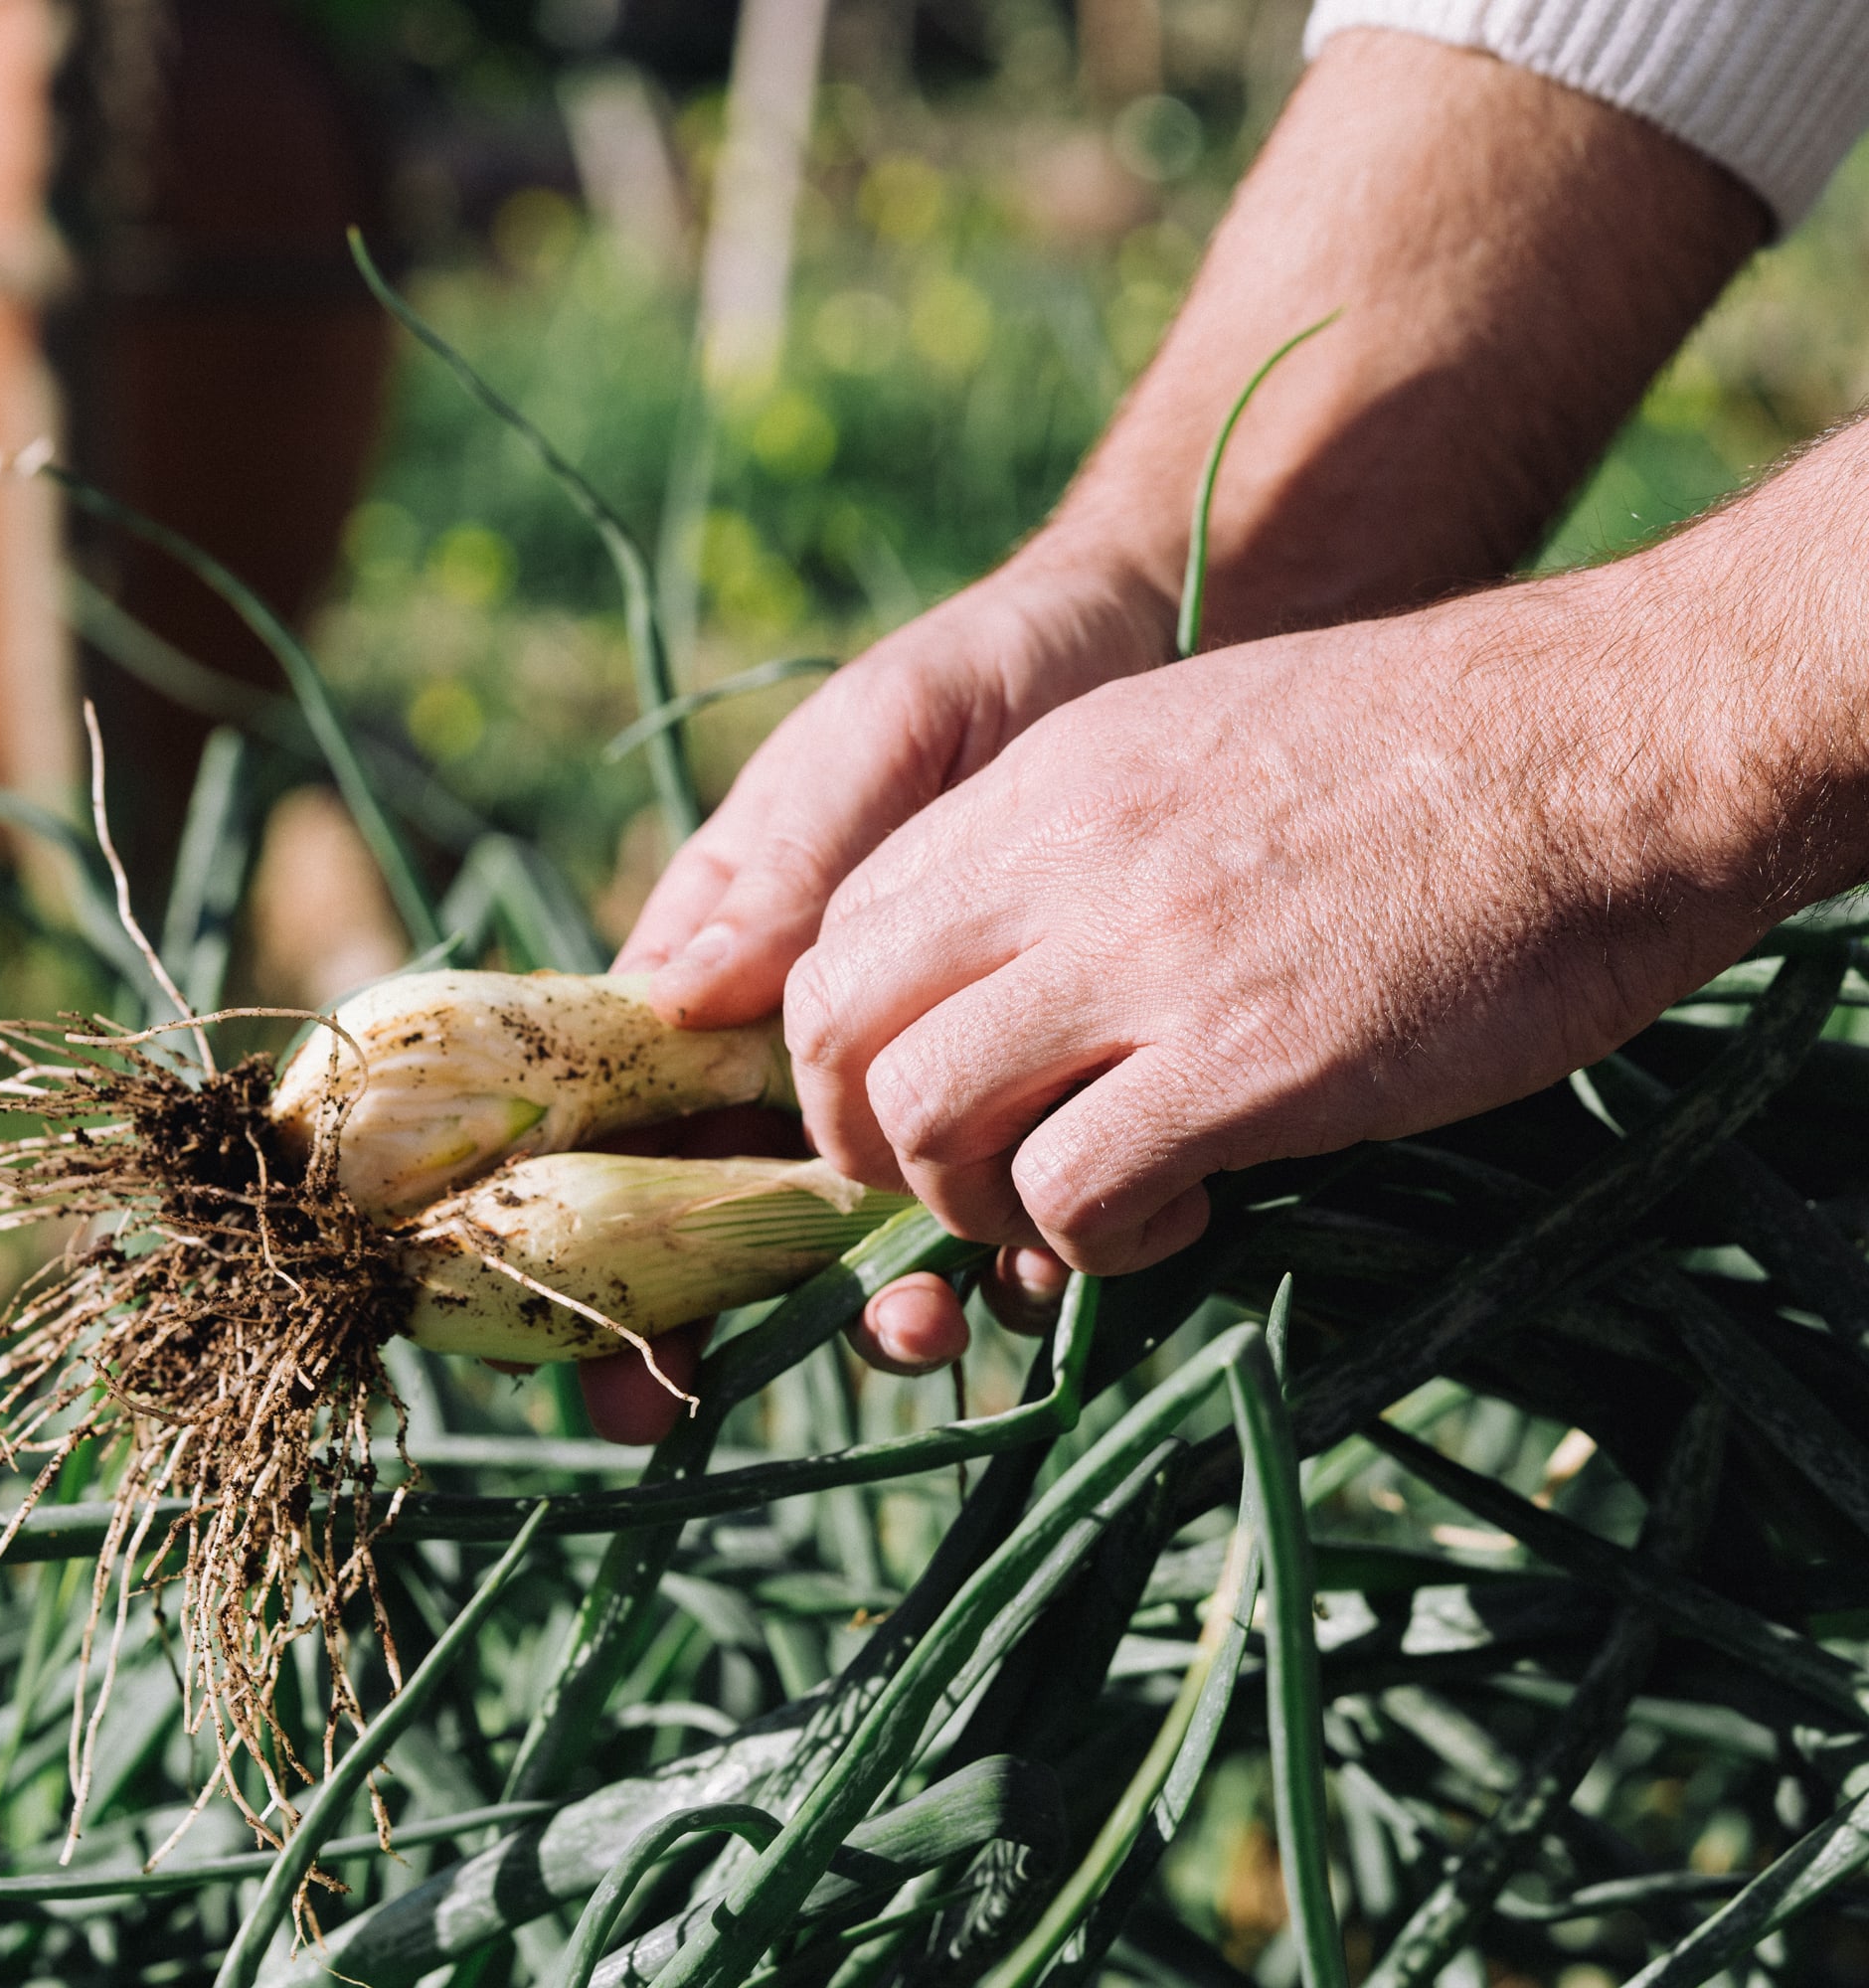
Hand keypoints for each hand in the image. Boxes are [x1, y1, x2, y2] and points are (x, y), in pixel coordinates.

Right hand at [593, 555, 1164, 1437]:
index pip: (629, 1110)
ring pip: (865, 1231)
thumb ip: (794, 858)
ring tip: (926, 1323)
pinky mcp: (1034, 1088)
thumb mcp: (886, 738)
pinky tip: (1041, 1265)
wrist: (1158, 655)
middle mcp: (806, 1036)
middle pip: (731, 1205)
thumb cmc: (987, 678)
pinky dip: (1010, 1250)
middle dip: (728, 1313)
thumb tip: (682, 994)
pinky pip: (1004, 1196)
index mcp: (729, 958)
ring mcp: (921, 1073)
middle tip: (714, 1387)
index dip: (601, 1244)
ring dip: (876, 1302)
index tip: (611, 1361)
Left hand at [782, 555, 1798, 1269]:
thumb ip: (1073, 850)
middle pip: (835, 1028)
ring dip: (977, 1201)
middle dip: (872, 1138)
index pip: (836, 929)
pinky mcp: (1247, 1059)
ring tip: (1079, 1198)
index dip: (853, 1046)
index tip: (933, 1100)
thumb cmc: (1427, 759)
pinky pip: (1071, 1194)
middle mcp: (1059, 858)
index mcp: (1042, 780)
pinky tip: (1185, 1212)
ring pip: (922, 1119)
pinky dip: (1100, 1240)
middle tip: (974, 1174)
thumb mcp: (1195, 745)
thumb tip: (1007, 976)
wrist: (1615, 742)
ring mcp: (1145, 955)